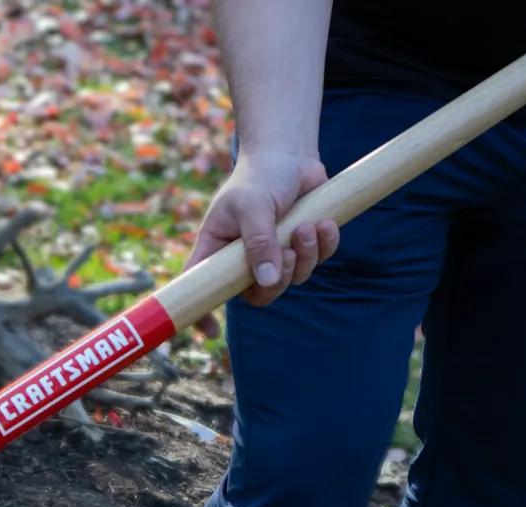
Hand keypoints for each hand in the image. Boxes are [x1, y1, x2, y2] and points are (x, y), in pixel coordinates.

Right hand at [185, 147, 339, 307]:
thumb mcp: (253, 206)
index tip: (210, 333)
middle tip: (288, 249)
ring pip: (291, 280)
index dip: (202, 312)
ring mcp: (274, 254)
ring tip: (307, 226)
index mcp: (217, 249)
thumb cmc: (260, 176)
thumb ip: (259, 242)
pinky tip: (324, 224)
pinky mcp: (301, 247)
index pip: (201, 287)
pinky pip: (316, 262)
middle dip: (278, 280)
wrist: (290, 154)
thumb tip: (268, 280)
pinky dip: (324, 245)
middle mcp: (243, 258)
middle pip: (257, 295)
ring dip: (305, 257)